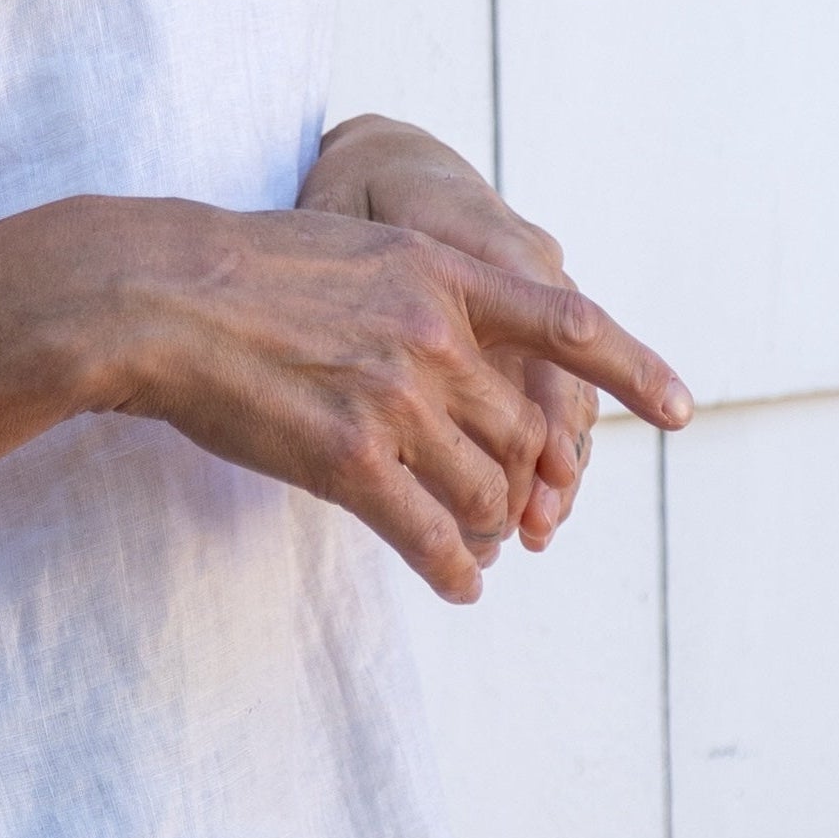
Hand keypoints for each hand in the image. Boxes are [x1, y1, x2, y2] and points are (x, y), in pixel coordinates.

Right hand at [75, 187, 688, 607]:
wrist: (157, 297)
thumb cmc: (239, 275)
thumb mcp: (352, 249)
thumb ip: (417, 291)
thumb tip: (457, 343)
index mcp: (443, 270)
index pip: (566, 324)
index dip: (633, 371)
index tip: (680, 412)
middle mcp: (436, 332)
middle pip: (521, 432)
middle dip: (522, 483)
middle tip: (517, 521)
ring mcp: (397, 396)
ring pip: (486, 488)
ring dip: (488, 530)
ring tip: (477, 553)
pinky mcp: (351, 459)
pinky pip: (431, 534)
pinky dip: (454, 571)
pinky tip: (459, 588)